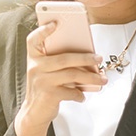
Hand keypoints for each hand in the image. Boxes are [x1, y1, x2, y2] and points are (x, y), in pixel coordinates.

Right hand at [15, 21, 105, 135]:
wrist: (34, 112)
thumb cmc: (44, 87)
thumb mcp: (45, 71)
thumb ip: (58, 61)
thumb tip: (85, 56)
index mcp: (33, 57)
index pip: (33, 40)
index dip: (43, 30)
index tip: (56, 23)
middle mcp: (35, 67)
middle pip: (64, 58)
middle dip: (85, 58)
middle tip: (99, 59)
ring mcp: (41, 81)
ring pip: (72, 75)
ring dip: (90, 77)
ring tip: (102, 79)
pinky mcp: (49, 95)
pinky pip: (71, 91)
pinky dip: (79, 94)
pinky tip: (82, 96)